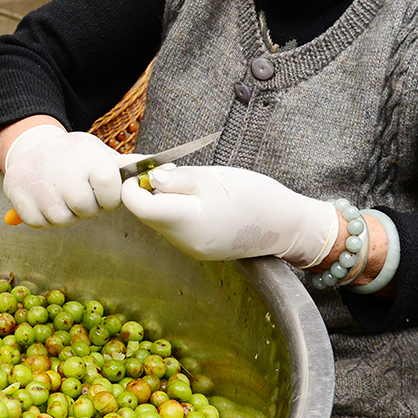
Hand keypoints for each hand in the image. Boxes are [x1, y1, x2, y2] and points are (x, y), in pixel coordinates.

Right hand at [3, 125, 137, 227]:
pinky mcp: (16, 192)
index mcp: (89, 156)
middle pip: (86, 210)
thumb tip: (164, 171)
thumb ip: (128, 168)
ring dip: (65, 214)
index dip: (108, 199)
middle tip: (78, 193)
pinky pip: (39, 223)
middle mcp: (63, 167)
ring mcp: (38, 180)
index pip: (111, 194)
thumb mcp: (100, 154)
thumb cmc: (74, 156)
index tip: (101, 192)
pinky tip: (45, 200)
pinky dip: (43, 218)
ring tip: (62, 196)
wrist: (32, 146)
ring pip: (62, 220)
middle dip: (86, 208)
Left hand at [121, 165, 336, 263]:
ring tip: (185, 183)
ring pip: (158, 221)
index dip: (132, 185)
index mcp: (188, 221)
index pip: (138, 206)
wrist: (285, 225)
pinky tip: (194, 199)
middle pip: (146, 214)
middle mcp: (185, 242)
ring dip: (160, 199)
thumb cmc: (255, 196)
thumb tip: (148, 177)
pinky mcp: (197, 250)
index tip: (141, 168)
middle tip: (165, 169)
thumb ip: (176, 178)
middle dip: (146, 190)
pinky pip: (173, 228)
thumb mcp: (213, 177)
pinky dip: (174, 210)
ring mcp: (191, 249)